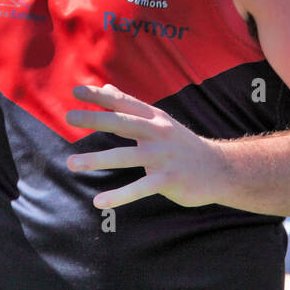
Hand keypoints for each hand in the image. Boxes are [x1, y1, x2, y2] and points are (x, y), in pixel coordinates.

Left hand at [64, 84, 224, 209]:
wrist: (220, 169)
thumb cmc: (182, 144)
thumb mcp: (160, 122)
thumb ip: (131, 107)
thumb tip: (106, 88)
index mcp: (154, 118)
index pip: (123, 103)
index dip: (100, 96)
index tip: (76, 91)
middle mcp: (158, 133)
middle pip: (122, 123)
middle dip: (95, 118)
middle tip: (69, 116)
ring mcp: (163, 157)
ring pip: (126, 157)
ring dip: (97, 159)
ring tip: (71, 163)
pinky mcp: (168, 180)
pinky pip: (139, 188)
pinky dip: (119, 196)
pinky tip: (99, 202)